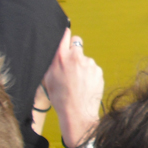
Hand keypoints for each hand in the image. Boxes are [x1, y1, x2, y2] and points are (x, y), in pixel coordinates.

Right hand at [43, 29, 102, 147]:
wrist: (77, 112)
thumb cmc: (60, 97)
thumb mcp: (49, 78)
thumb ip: (53, 61)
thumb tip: (56, 50)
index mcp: (60, 57)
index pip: (65, 35)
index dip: (65, 35)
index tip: (66, 35)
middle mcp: (76, 57)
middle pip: (77, 42)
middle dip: (75, 48)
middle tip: (72, 61)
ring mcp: (89, 63)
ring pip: (85, 58)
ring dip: (82, 65)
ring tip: (77, 81)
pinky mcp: (98, 70)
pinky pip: (93, 68)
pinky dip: (90, 74)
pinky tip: (85, 85)